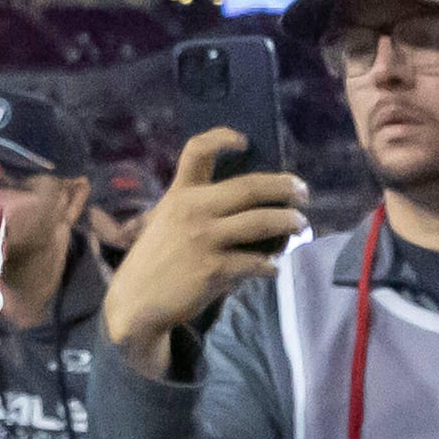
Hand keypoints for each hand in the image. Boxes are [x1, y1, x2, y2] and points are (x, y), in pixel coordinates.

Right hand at [99, 131, 309, 369]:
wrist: (135, 301)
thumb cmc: (155, 260)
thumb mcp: (164, 222)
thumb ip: (196, 208)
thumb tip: (247, 204)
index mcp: (179, 195)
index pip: (197, 151)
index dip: (221, 138)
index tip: (244, 141)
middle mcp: (192, 210)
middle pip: (249, 187)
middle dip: (285, 187)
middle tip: (303, 193)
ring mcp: (204, 239)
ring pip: (261, 222)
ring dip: (289, 223)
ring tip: (301, 227)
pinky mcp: (214, 269)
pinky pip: (256, 262)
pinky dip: (270, 265)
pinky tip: (272, 268)